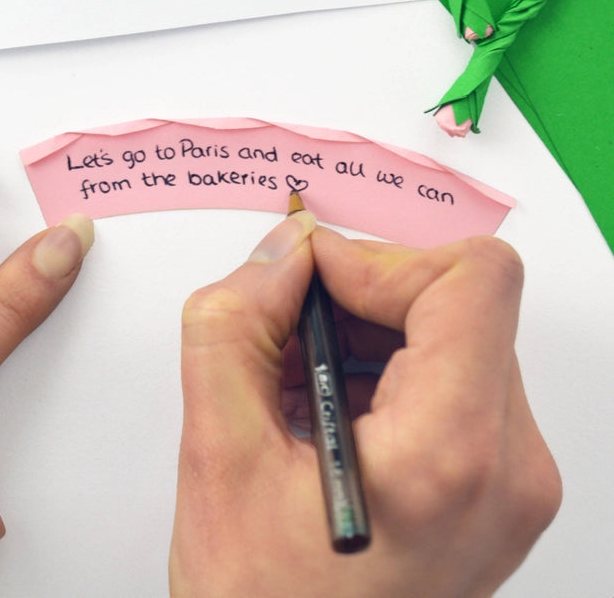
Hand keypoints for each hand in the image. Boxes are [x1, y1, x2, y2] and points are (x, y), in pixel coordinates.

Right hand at [170, 213, 560, 597]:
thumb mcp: (217, 453)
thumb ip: (237, 324)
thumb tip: (287, 250)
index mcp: (451, 454)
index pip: (473, 279)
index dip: (380, 260)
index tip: (310, 286)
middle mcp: (511, 466)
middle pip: (462, 300)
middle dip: (362, 296)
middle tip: (289, 333)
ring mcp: (515, 479)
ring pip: (457, 330)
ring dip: (370, 330)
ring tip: (299, 382)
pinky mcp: (501, 483)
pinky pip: (457, 373)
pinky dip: (387, 365)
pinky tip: (329, 408)